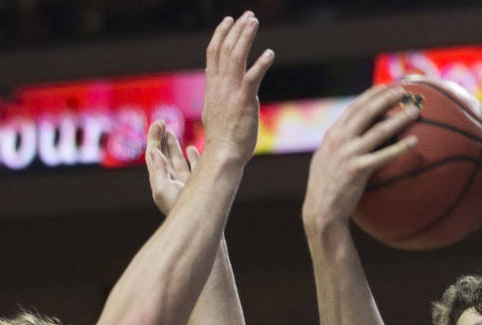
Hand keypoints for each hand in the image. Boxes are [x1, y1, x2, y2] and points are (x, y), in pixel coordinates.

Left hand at [145, 120, 200, 215]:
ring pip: (177, 160)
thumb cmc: (179, 213)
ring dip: (174, 147)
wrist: (198, 227)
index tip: (160, 122)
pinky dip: (192, 157)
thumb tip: (153, 151)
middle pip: (164, 155)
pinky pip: (193, 167)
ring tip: (172, 134)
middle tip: (164, 124)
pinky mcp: (197, 186)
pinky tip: (191, 149)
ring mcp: (184, 183)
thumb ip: (158, 171)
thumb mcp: (163, 191)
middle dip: (162, 140)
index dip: (154, 137)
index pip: (154, 153)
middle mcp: (171, 180)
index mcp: (160, 179)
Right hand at [200, 12, 273, 166]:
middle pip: (225, 48)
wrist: (223, 152)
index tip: (228, 21)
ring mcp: (231, 91)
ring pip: (236, 56)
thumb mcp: (215, 110)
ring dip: (246, 37)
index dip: (221, 34)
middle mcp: (219, 84)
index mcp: (212, 85)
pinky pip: (252, 77)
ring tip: (254, 22)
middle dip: (237, 29)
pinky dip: (261, 63)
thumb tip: (216, 82)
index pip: (213, 52)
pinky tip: (270, 53)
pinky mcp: (244, 100)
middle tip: (248, 15)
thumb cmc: (223, 137)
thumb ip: (217, 94)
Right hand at [301, 84, 418, 235]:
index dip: (371, 95)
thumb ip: (340, 145)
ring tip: (415, 111)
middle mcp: (339, 140)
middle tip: (404, 91)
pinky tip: (414, 143)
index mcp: (333, 135)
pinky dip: (400, 147)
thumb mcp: (327, 160)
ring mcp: (348, 153)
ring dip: (399, 118)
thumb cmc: (327, 188)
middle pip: (367, 112)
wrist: (321, 210)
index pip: (354, 108)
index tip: (386, 87)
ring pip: (379, 130)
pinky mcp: (358, 169)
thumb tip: (356, 137)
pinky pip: (384, 155)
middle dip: (387, 98)